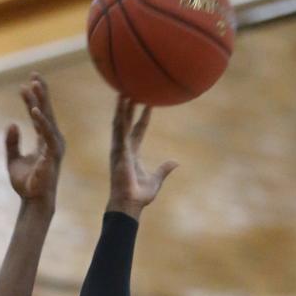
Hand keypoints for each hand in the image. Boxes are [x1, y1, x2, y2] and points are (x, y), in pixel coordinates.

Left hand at [6, 73, 64, 208]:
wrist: (34, 203)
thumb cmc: (26, 184)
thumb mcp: (13, 160)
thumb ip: (12, 142)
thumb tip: (12, 124)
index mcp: (45, 140)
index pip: (40, 114)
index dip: (34, 98)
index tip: (27, 81)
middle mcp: (53, 140)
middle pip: (46, 111)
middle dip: (41, 92)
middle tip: (34, 73)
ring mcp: (54, 146)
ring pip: (47, 118)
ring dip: (40, 101)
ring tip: (33, 84)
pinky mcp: (52, 154)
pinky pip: (46, 134)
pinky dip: (40, 121)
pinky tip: (34, 109)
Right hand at [108, 97, 176, 218]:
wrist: (129, 204)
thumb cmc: (139, 197)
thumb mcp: (155, 181)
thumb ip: (164, 170)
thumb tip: (175, 162)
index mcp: (132, 155)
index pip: (137, 131)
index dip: (142, 118)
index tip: (148, 104)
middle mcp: (124, 149)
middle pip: (126, 123)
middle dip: (128, 108)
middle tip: (131, 90)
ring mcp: (120, 150)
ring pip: (119, 123)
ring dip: (121, 108)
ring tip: (123, 91)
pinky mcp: (119, 151)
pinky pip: (120, 130)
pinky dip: (120, 117)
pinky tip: (121, 106)